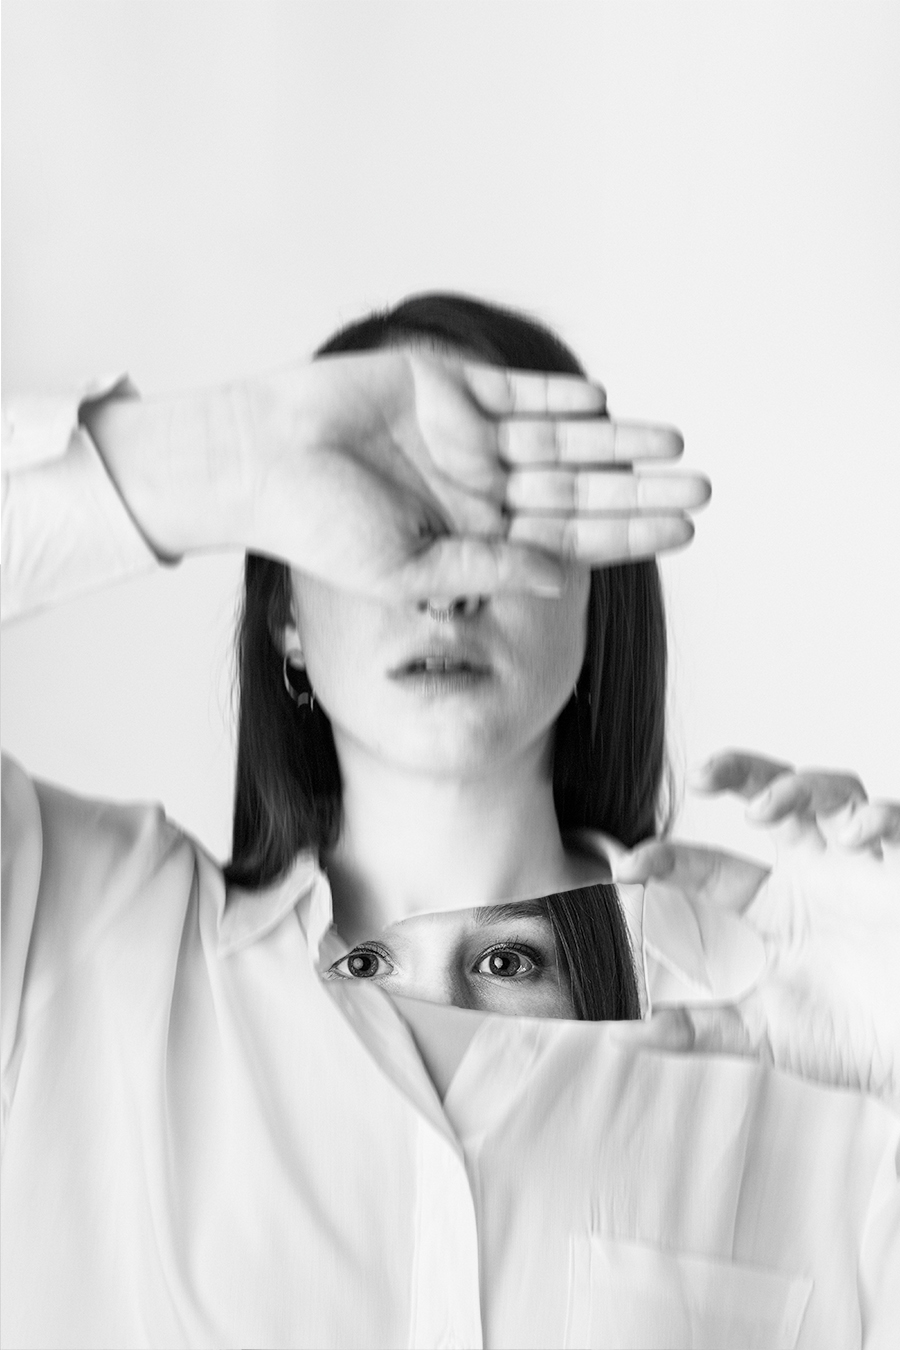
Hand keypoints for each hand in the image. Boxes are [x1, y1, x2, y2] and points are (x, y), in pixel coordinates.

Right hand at [89, 350, 709, 599]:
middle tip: (703, 489)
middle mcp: (476, 486)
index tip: (682, 535)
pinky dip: (555, 396)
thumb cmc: (318, 529)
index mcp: (472, 536)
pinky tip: (602, 403)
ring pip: (558, 440)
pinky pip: (512, 392)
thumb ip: (485, 568)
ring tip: (674, 443)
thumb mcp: (407, 569)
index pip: (566, 538)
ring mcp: (462, 434)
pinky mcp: (441, 383)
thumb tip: (559, 581)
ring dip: (613, 441)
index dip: (624, 536)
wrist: (257, 461)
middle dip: (637, 489)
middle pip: (576, 488)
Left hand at [610, 751, 899, 1107]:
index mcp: (764, 906)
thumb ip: (690, 1028)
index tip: (628, 868)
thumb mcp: (759, 1032)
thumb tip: (617, 1030)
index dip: (666, 858)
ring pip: (831, 793)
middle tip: (701, 778)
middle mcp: (808, 876)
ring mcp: (858, 869)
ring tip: (766, 808)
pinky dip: (877, 818)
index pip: (705, 865)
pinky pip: (894, 825)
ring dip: (798, 786)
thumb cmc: (845, 1038)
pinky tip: (855, 835)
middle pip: (769, 799)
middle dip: (735, 775)